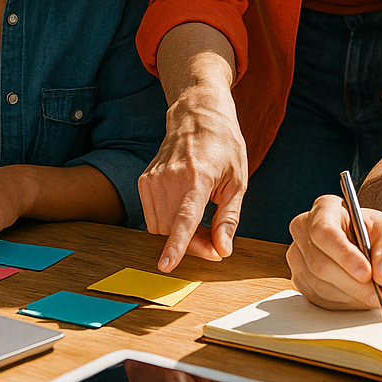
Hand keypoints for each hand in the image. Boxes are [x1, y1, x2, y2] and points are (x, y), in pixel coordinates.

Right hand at [138, 84, 248, 271]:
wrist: (197, 117)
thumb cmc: (224, 147)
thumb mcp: (237, 182)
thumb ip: (229, 219)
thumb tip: (222, 250)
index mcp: (198, 177)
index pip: (184, 218)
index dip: (177, 245)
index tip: (166, 265)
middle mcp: (170, 178)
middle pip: (173, 230)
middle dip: (193, 245)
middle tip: (215, 243)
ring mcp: (153, 179)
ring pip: (160, 228)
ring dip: (179, 235)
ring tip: (201, 222)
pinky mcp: (144, 181)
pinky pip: (153, 218)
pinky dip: (168, 223)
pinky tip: (184, 211)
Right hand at [287, 194, 381, 309]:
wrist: (363, 243)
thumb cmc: (372, 232)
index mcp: (324, 208)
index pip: (324, 232)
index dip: (344, 255)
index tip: (367, 273)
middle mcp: (303, 229)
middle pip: (320, 263)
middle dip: (353, 284)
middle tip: (378, 294)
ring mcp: (298, 255)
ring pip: (319, 284)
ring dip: (350, 295)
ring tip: (374, 295)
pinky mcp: (299, 278)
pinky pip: (318, 297)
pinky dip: (343, 302)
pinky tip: (358, 297)